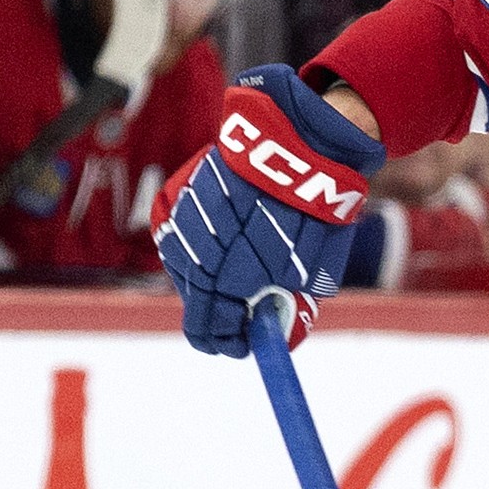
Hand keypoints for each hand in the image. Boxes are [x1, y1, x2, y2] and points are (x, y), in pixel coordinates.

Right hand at [152, 63, 385, 357]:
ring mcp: (183, 227)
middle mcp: (197, 258)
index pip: (209, 331)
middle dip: (219, 311)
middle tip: (244, 308)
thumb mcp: (312, 274)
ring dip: (208, 276)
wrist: (296, 144)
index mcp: (228, 282)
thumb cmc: (310, 213)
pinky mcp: (176, 199)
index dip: (227, 342)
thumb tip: (279, 341)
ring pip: (186, 270)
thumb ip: (289, 311)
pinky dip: (199, 245)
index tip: (243, 343)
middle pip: (196, 302)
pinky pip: (180, 237)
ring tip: (239, 264)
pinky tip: (223, 237)